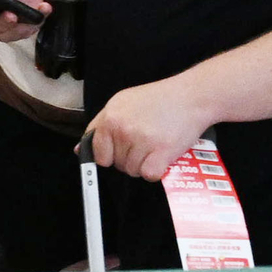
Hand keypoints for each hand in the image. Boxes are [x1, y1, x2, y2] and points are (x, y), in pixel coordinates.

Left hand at [85, 79, 210, 178]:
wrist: (191, 96)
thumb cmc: (159, 99)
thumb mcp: (122, 102)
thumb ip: (99, 126)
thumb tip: (80, 149)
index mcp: (111, 117)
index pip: (98, 153)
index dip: (110, 154)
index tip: (121, 151)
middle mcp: (123, 129)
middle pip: (117, 164)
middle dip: (130, 157)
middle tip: (146, 140)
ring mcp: (142, 141)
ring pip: (133, 171)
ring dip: (144, 163)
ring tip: (156, 144)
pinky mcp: (161, 152)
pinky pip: (149, 175)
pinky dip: (157, 170)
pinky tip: (163, 154)